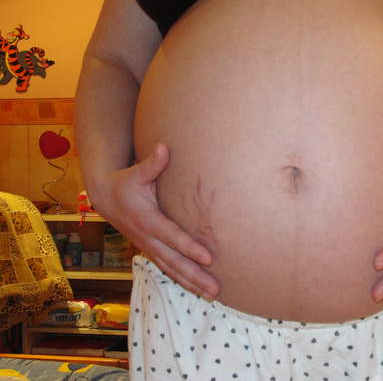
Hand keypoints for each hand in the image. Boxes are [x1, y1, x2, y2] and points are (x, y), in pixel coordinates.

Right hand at [89, 143, 218, 299]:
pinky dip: (182, 280)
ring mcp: (148, 247)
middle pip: (174, 261)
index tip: (209, 258)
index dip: (190, 248)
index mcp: (147, 220)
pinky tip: (198, 289)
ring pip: (171, 269)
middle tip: (215, 288)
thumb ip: (152, 164)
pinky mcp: (150, 250)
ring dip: (191, 283)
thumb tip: (163, 148)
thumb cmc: (126, 182)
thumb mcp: (136, 172)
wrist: (106, 198)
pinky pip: (167, 269)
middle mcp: (148, 238)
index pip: (172, 236)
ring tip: (212, 294)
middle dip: (195, 275)